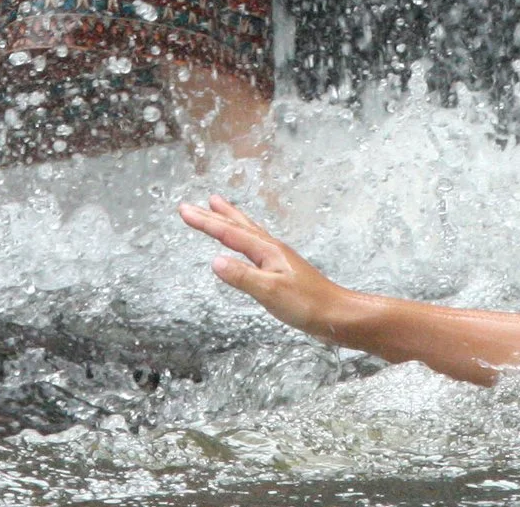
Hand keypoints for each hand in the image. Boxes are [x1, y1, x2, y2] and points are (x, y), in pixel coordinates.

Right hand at [180, 195, 352, 339]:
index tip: (184, 211)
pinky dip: (243, 237)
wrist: (336, 314)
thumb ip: (242, 277)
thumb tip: (215, 261)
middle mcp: (271, 249)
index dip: (205, 222)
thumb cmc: (307, 304)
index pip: (229, 233)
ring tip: (217, 206)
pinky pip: (254, 245)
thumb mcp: (270, 292)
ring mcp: (277, 258)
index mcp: (267, 251)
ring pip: (247, 231)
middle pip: (237, 226)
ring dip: (230, 219)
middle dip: (213, 215)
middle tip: (192, 205)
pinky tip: (244, 244)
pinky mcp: (281, 270)